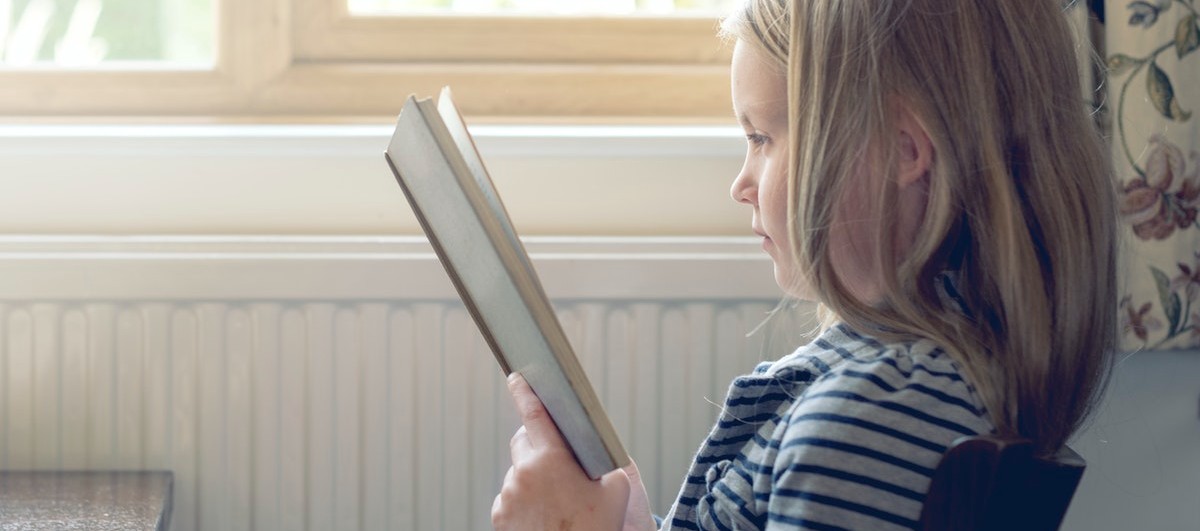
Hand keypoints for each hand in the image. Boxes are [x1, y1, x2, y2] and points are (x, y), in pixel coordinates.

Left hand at [492, 373, 651, 530]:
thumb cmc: (595, 529)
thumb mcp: (617, 491)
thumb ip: (609, 464)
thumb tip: (602, 455)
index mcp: (550, 459)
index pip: (533, 414)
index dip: (525, 392)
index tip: (517, 378)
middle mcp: (522, 473)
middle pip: (524, 442)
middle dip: (539, 444)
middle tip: (561, 462)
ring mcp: (508, 495)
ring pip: (519, 472)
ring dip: (534, 477)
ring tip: (558, 501)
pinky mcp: (500, 516)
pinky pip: (512, 496)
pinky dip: (525, 499)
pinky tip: (545, 515)